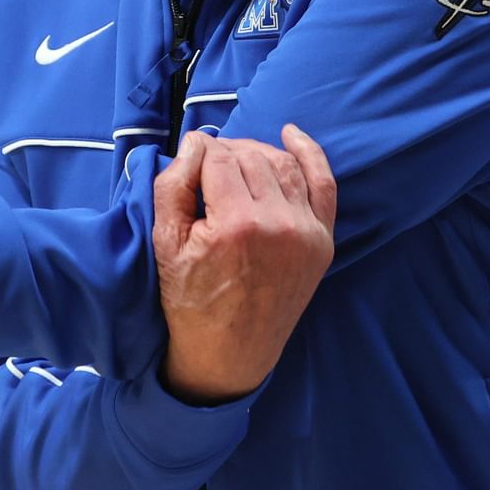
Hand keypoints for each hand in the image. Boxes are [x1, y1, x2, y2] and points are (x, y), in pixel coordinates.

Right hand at [151, 125, 336, 403]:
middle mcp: (279, 224)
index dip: (199, 154)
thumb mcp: (165, 244)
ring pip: (284, 164)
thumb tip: (197, 141)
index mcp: (237, 224)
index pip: (219, 158)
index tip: (188, 164)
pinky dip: (310, 154)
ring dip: (257, 154)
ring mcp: (306, 232)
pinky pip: (324, 184)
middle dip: (225, 154)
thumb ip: (174, 185)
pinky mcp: (323, 242)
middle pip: (251, 158)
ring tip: (234, 164)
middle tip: (205, 170)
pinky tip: (291, 135)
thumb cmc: (190, 300)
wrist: (230, 354)